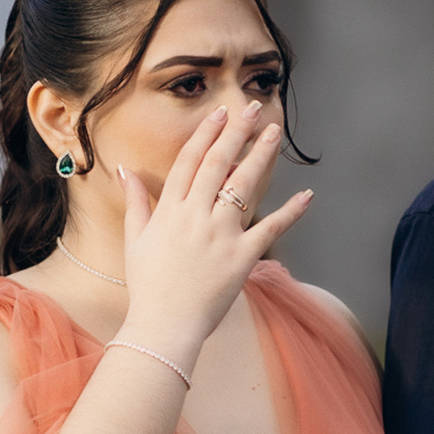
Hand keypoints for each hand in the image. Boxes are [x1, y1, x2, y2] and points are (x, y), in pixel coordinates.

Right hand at [118, 102, 311, 355]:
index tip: (219, 114)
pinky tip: (307, 195)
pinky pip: (270, 229)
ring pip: (243, 186)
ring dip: (260, 156)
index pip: (189, 162)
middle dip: (236, 133)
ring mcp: (220, 235)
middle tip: (251, 108)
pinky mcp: (242, 257)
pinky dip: (291, 212)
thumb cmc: (148, 286)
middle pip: (218, 164)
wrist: (164, 325)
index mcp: (169, 211)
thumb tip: (125, 170)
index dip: (206, 135)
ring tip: (274, 132)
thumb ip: (136, 201)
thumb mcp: (135, 239)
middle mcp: (195, 216)